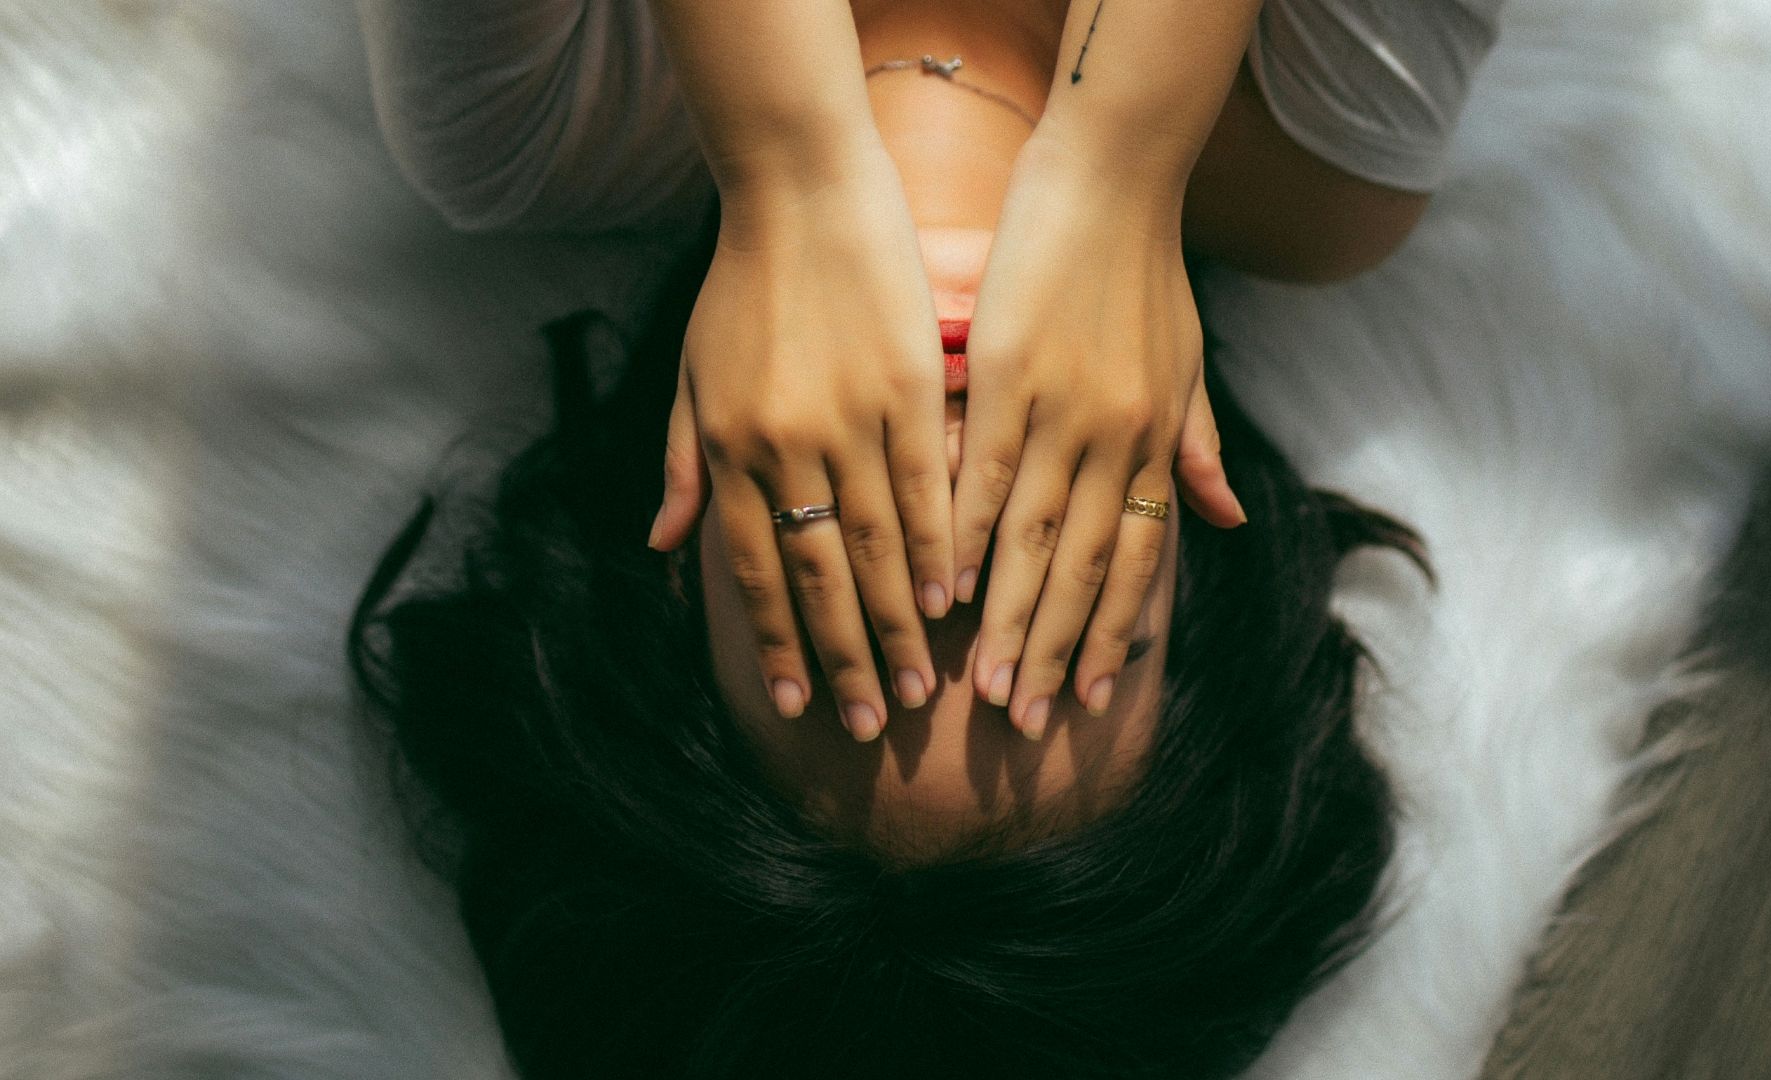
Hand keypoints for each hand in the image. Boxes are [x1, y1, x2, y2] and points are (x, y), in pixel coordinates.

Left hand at [648, 151, 950, 741]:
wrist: (799, 191)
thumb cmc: (741, 285)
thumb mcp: (691, 376)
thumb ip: (683, 465)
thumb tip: (667, 551)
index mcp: (728, 447)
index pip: (751, 570)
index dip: (774, 640)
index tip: (793, 703)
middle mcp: (784, 445)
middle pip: (818, 575)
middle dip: (843, 658)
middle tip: (873, 725)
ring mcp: (848, 418)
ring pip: (876, 544)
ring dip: (898, 621)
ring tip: (920, 684)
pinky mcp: (905, 387)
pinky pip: (924, 485)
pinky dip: (938, 546)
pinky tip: (952, 597)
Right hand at [956, 138, 1244, 738]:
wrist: (1115, 175)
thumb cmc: (1148, 268)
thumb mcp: (1189, 364)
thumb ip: (1199, 446)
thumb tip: (1228, 521)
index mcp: (1155, 441)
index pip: (1135, 561)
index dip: (1113, 634)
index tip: (1090, 700)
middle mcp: (1116, 440)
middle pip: (1084, 569)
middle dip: (1056, 651)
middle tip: (1027, 723)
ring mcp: (1062, 411)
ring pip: (1033, 539)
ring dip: (1006, 618)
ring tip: (981, 686)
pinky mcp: (1009, 376)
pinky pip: (983, 473)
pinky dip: (962, 534)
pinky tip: (940, 585)